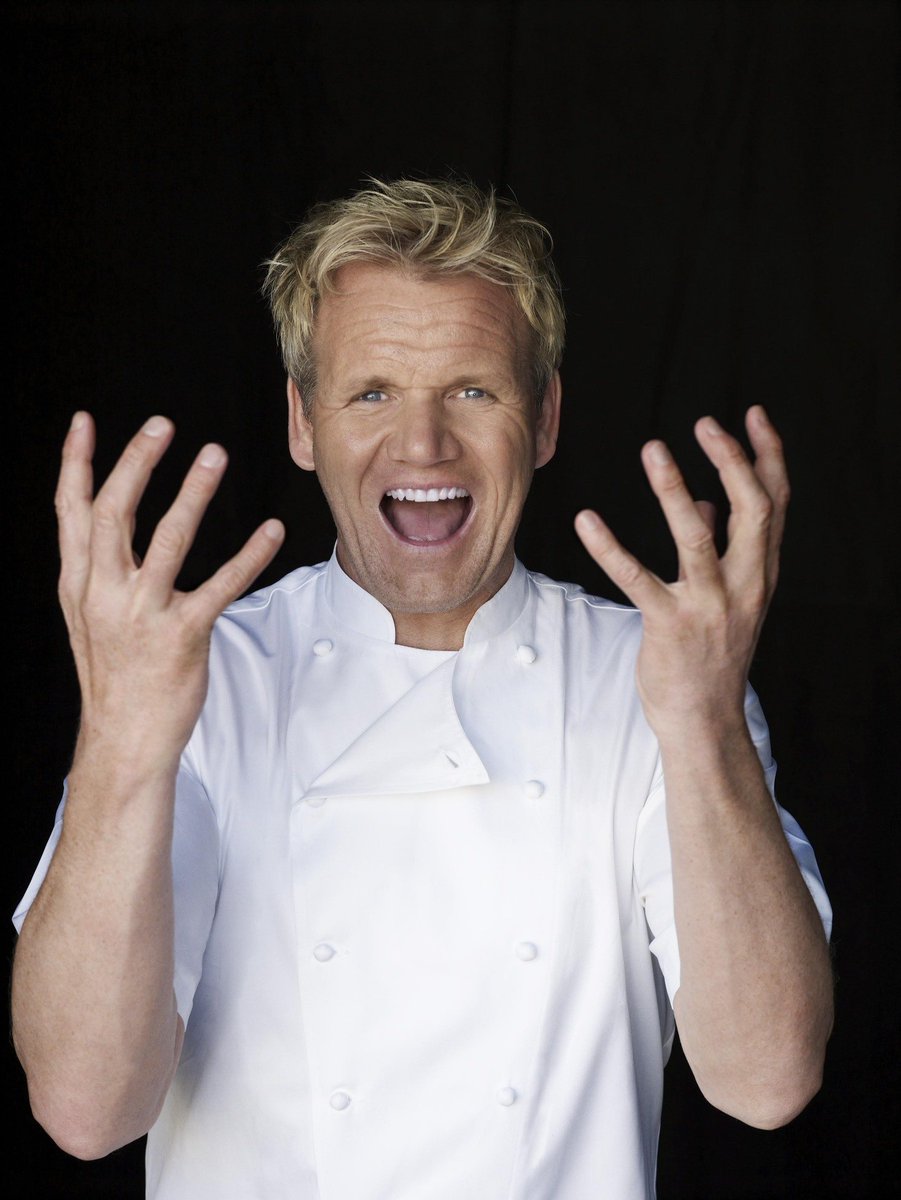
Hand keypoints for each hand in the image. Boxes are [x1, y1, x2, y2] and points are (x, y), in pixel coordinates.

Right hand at [56, 412, 284, 765]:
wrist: (124, 738)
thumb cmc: (114, 674)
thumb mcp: (86, 617)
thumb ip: (93, 569)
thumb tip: (97, 519)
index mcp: (79, 583)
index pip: (70, 511)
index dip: (75, 463)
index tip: (83, 421)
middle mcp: (104, 593)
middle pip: (114, 512)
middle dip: (135, 462)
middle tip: (161, 424)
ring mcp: (142, 614)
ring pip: (167, 539)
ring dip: (192, 492)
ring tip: (214, 455)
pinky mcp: (182, 637)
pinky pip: (220, 586)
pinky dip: (249, 555)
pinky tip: (270, 530)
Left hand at [574, 405, 787, 739]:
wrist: (705, 721)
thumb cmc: (712, 655)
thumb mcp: (728, 599)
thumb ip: (720, 548)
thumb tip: (705, 503)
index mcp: (761, 573)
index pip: (775, 504)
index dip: (767, 456)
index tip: (752, 415)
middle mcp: (745, 585)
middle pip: (754, 510)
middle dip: (733, 461)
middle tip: (706, 423)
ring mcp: (710, 607)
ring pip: (697, 537)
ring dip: (672, 490)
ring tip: (653, 449)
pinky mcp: (670, 626)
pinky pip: (637, 579)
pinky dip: (610, 547)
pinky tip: (586, 520)